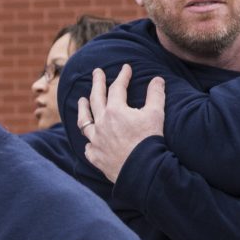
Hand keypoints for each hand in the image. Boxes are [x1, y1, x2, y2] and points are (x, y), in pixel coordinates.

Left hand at [77, 65, 165, 183]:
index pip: (117, 88)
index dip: (123, 76)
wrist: (142, 171)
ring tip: (81, 100)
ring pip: (84, 122)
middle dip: (97, 83)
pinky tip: (90, 140)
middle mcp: (101, 124)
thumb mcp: (156, 114)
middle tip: (97, 72)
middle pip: (96, 98)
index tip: (126, 68)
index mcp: (115, 111)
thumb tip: (157, 79)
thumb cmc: (149, 141)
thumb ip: (156, 95)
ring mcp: (96, 141)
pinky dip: (89, 142)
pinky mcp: (96, 157)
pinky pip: (88, 147)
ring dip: (83, 109)